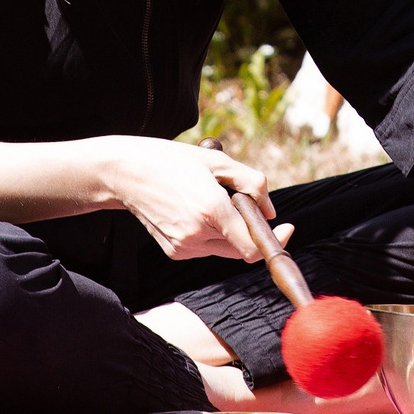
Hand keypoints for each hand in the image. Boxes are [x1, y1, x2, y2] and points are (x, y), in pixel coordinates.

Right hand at [102, 138, 287, 262]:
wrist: (125, 173)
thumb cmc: (173, 161)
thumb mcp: (218, 161)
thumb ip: (252, 183)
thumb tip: (271, 211)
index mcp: (211, 210)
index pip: (253, 246)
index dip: (275, 241)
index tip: (288, 228)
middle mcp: (197, 234)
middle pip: (242, 247)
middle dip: (250, 227)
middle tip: (242, 200)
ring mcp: (184, 247)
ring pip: (225, 247)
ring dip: (230, 228)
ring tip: (209, 198)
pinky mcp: (174, 252)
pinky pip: (206, 247)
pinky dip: (211, 231)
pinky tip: (193, 208)